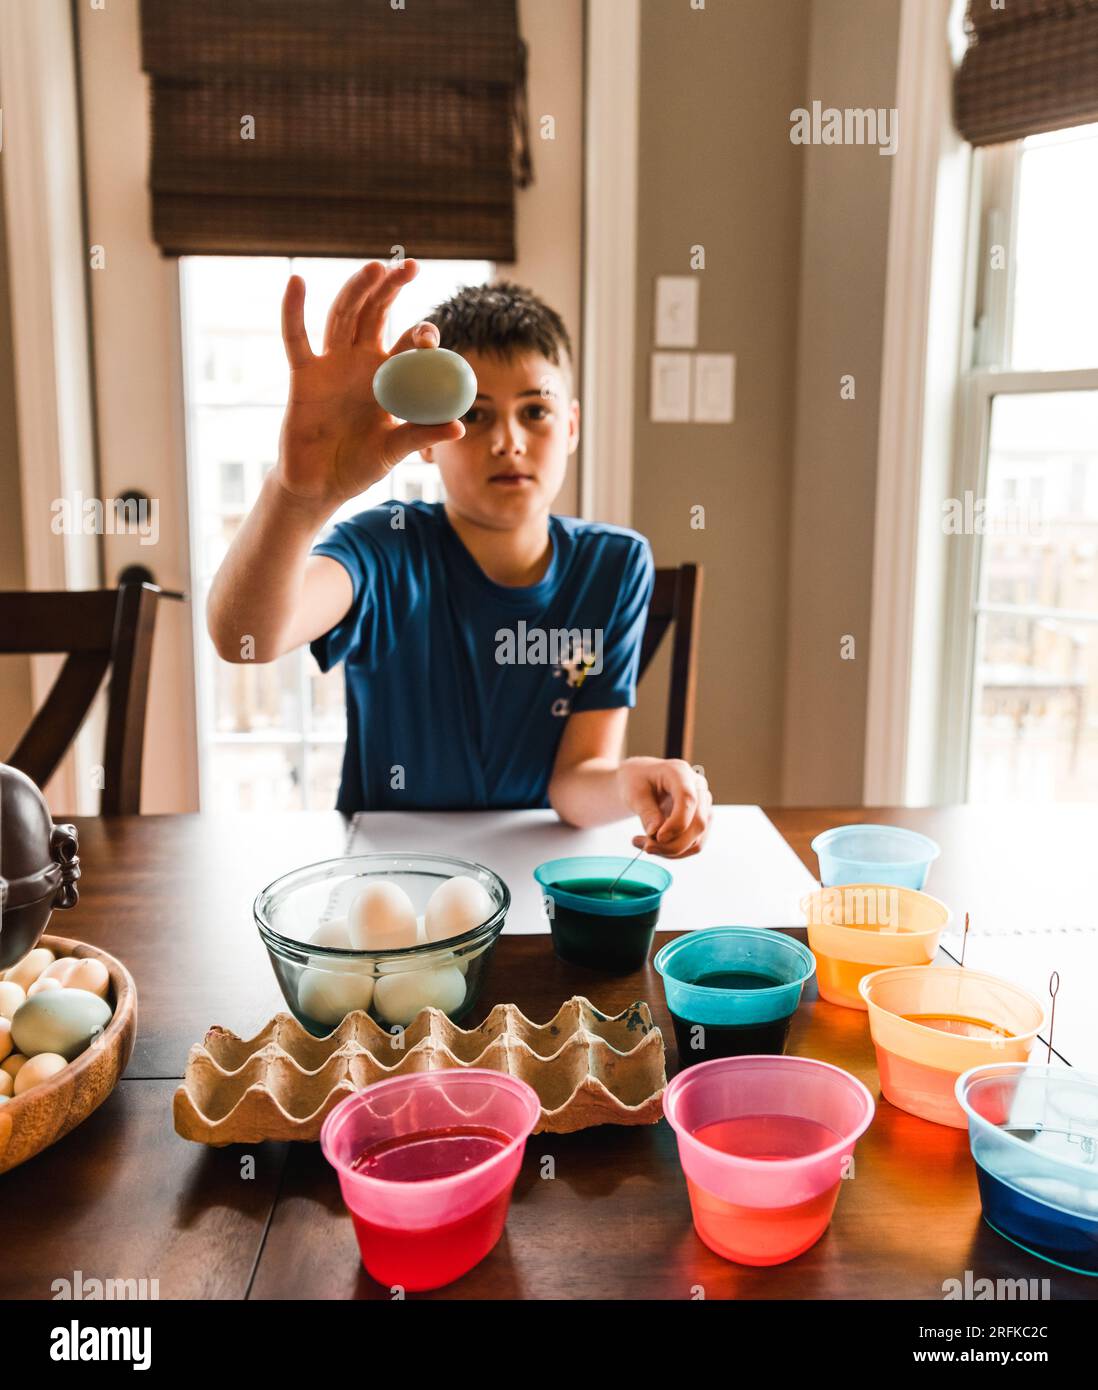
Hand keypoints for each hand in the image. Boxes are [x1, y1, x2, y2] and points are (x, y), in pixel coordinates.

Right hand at [276, 258, 465, 510]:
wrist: (319, 484)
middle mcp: (362, 363)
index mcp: (391, 378)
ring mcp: (331, 364)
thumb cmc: (359, 466)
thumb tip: (459, 427)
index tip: (430, 332)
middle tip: (410, 267)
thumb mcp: (392, 451)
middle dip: (392, 290)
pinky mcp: (303, 374)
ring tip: (374, 267)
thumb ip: (420, 435)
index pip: (409, 345)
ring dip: (357, 291)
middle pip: (377, 316)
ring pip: (343, 317)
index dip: (420, 334)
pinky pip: (296, 338)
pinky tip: (297, 281)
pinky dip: (293, 310)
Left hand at [615, 757, 711, 858]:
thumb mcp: (633, 793)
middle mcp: (698, 787)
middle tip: (645, 847)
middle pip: (698, 823)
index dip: (677, 823)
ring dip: (670, 850)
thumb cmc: (636, 781)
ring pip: (697, 839)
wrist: (641, 780)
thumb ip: (646, 812)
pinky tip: (653, 845)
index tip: (657, 837)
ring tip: (643, 844)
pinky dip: (673, 852)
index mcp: (680, 772)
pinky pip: (693, 845)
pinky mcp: (701, 820)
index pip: (688, 799)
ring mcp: (703, 805)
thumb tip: (655, 833)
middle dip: (672, 843)